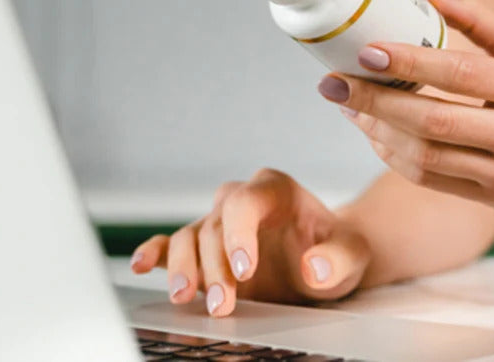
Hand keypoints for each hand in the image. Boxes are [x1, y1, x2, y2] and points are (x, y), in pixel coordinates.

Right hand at [130, 168, 370, 315]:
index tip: (245, 271)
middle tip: (223, 304)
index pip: (245, 202)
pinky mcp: (204, 248)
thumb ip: (339, 258)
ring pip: (188, 236)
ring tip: (185, 298)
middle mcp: (240, 200)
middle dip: (215, 267)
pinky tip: (140, 266)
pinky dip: (154, 253)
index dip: (239, 234)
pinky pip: (170, 243)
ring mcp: (218, 223)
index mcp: (275, 189)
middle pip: (214, 226)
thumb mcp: (353, 255)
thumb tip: (314, 267)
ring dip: (184, 268)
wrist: (328, 259)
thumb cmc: (339, 250)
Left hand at [316, 0, 493, 213]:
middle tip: (332, 83)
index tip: (364, 51)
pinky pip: (431, 180)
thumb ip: (478, 20)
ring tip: (348, 108)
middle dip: (374, 101)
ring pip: (426, 157)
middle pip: (433, 120)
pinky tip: (375, 133)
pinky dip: (395, 156)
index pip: (460, 72)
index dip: (408, 62)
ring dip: (377, 132)